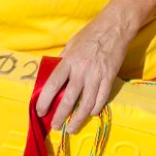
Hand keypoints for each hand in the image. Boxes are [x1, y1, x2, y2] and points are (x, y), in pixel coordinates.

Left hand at [35, 15, 131, 134]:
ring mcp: (97, 75)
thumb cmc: (91, 34)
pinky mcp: (110, 77)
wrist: (114, 27)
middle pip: (69, 99)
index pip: (53, 85)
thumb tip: (55, 74)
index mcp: (69, 61)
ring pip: (86, 104)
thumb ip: (63, 60)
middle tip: (55, 126)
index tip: (40, 111)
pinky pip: (102, 98)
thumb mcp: (71, 44)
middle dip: (60, 115)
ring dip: (78, 119)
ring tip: (71, 128)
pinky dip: (95, 108)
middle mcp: (82, 71)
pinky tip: (90, 113)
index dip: (45, 100)